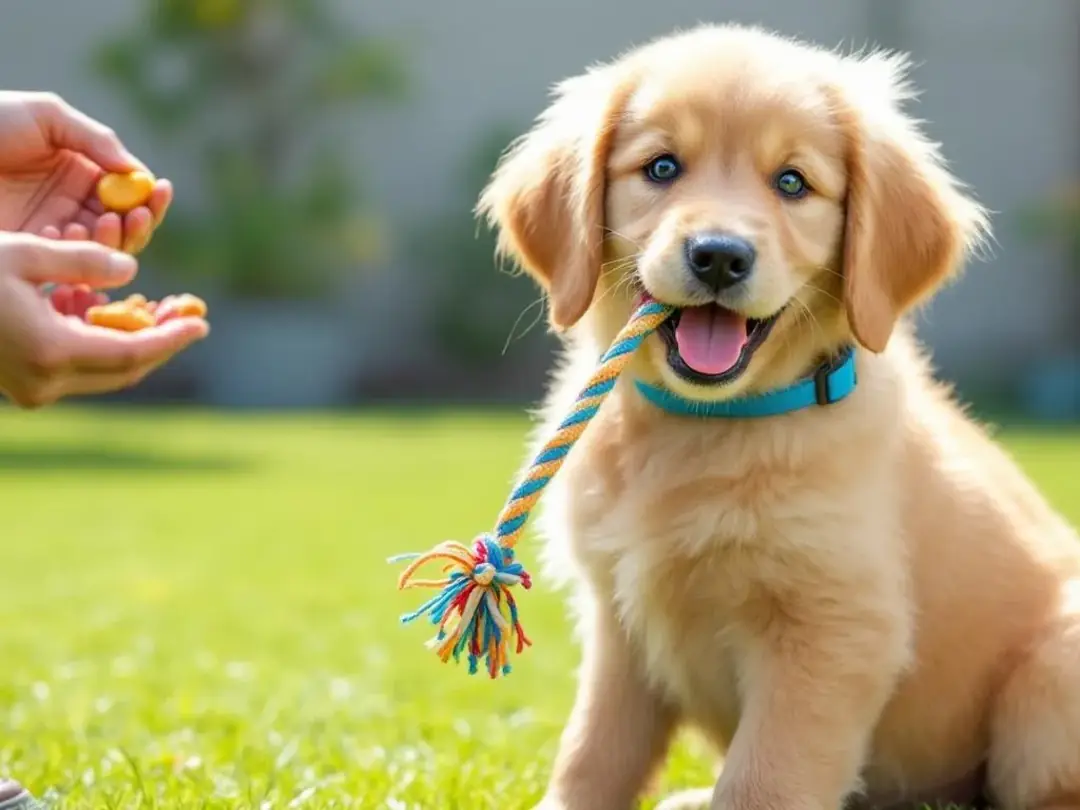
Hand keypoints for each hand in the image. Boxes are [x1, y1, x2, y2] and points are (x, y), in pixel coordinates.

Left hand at [0, 91, 171, 253]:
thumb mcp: (46, 116)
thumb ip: (96, 140)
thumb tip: (138, 172)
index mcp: (83, 172)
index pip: (131, 193)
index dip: (150, 197)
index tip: (158, 192)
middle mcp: (75, 205)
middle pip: (126, 227)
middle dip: (139, 223)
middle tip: (135, 216)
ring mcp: (54, 230)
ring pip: (104, 248)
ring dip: (113, 239)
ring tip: (103, 222)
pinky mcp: (31, 250)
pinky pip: (68, 261)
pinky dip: (75, 252)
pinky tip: (64, 234)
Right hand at [0, 232, 207, 408]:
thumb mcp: (25, 254)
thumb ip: (86, 262)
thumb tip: (132, 270)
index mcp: (50, 352)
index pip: (131, 354)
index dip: (171, 339)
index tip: (202, 324)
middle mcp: (45, 382)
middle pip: (124, 369)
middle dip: (160, 341)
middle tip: (186, 312)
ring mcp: (34, 390)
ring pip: (104, 370)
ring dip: (132, 340)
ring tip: (154, 306)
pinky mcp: (26, 386)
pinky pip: (78, 366)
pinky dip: (98, 340)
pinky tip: (101, 305)